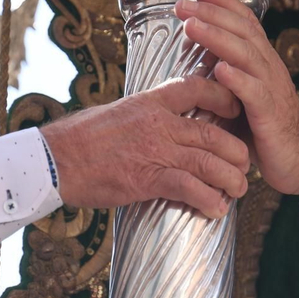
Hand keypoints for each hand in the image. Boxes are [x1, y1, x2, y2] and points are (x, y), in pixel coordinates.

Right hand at [40, 75, 250, 218]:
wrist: (54, 160)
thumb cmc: (80, 140)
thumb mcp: (117, 114)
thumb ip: (145, 117)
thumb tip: (160, 122)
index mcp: (150, 102)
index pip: (196, 88)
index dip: (223, 97)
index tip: (235, 109)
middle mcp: (159, 123)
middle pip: (214, 133)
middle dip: (237, 151)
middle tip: (243, 165)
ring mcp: (156, 150)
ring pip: (211, 161)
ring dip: (231, 180)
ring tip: (237, 190)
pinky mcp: (149, 178)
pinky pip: (192, 188)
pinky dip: (210, 200)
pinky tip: (216, 209)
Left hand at [176, 0, 298, 196]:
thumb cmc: (265, 126)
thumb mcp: (241, 93)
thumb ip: (221, 72)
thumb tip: (192, 53)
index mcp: (261, 60)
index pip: (244, 21)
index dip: (223, 2)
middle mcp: (268, 67)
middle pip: (242, 30)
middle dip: (212, 12)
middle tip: (184, 3)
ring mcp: (270, 88)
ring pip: (246, 54)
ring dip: (218, 37)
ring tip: (192, 26)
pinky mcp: (270, 113)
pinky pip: (254, 92)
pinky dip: (237, 79)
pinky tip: (220, 69)